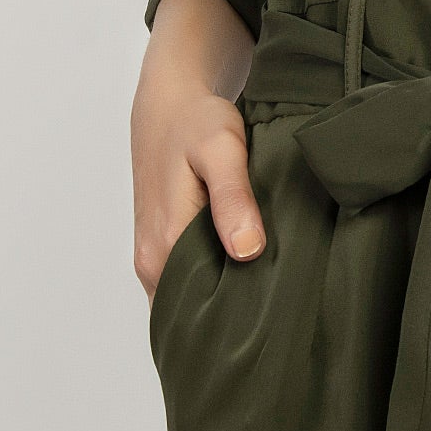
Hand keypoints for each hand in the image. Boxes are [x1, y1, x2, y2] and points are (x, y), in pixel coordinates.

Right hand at [130, 74, 264, 302]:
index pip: (197, 313)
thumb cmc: (196, 122)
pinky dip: (211, 286)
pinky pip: (184, 283)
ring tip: (266, 305)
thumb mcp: (222, 150)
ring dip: (220, 304)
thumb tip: (246, 252)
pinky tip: (244, 279)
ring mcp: (153, 255)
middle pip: (190, 313)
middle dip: (229, 322)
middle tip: (277, 321)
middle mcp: (153, 259)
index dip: (234, 323)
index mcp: (167, 244)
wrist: (169, 102)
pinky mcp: (160, 246)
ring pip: (187, 300)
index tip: (272, 327)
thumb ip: (233, 200)